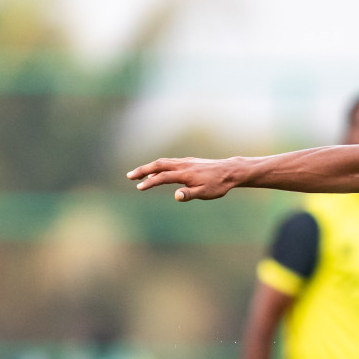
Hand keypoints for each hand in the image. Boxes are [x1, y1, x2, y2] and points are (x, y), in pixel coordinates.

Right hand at [127, 156, 245, 200]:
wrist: (230, 171)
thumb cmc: (218, 185)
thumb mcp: (205, 193)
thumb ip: (190, 194)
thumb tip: (176, 196)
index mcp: (185, 174)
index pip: (162, 177)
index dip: (150, 182)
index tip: (139, 188)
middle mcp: (183, 165)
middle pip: (158, 165)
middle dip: (142, 170)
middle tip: (129, 176)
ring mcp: (185, 162)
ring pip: (163, 162)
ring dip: (149, 167)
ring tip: (138, 175)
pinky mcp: (189, 161)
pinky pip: (170, 162)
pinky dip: (159, 166)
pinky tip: (157, 172)